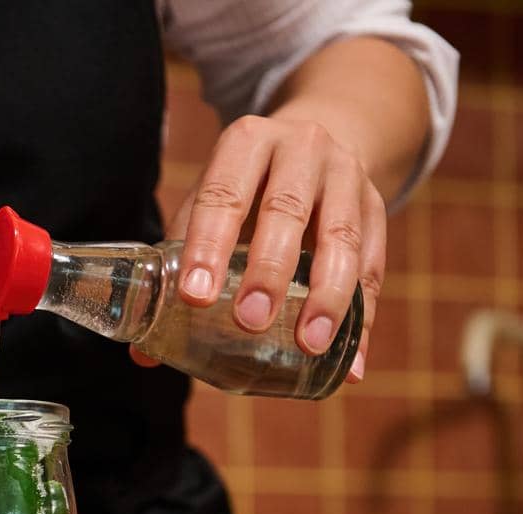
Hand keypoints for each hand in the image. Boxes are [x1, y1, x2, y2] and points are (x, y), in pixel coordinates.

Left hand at [138, 115, 385, 378]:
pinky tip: (350, 362)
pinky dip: (362, 317)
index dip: (208, 244)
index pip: (223, 194)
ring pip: (341, 236)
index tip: (196, 296)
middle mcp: (301, 149)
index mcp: (246, 144)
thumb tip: (145, 355)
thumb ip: (177, 266)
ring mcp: (346, 175)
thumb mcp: (208, 203)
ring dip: (327, 297)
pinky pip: (374, 266)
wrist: (315, 141)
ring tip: (309, 345)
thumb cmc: (246, 187)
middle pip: (286, 210)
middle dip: (269, 270)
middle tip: (251, 321)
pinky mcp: (377, 206)